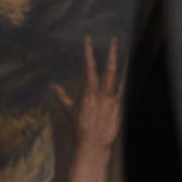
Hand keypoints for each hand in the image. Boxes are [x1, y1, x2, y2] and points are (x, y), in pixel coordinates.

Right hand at [53, 36, 121, 154]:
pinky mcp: (120, 107)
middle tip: (114, 39)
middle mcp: (102, 93)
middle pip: (109, 68)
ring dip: (123, 63)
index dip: (88, 51)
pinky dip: (126, 79)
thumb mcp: (69, 109)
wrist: (92, 143)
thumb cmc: (79, 126)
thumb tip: (52, 86)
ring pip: (120, 77)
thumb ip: (62, 95)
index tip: (88, 38)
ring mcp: (112, 100)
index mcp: (88, 91)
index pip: (88, 66)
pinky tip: (129, 71)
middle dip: (112, 52)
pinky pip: (124, 89)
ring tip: (128, 51)